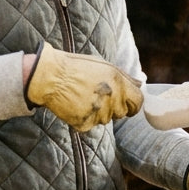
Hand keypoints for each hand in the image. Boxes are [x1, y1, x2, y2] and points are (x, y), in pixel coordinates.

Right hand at [24, 43, 142, 130]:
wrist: (49, 77)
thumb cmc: (75, 67)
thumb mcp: (102, 64)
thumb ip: (124, 77)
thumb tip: (140, 84)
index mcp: (118, 82)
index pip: (138, 102)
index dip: (133, 104)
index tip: (126, 104)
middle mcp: (111, 98)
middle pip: (122, 113)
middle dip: (113, 107)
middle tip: (96, 96)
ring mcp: (98, 112)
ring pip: (105, 120)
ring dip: (98, 112)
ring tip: (83, 98)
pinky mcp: (85, 123)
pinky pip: (90, 125)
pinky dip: (84, 118)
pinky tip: (75, 105)